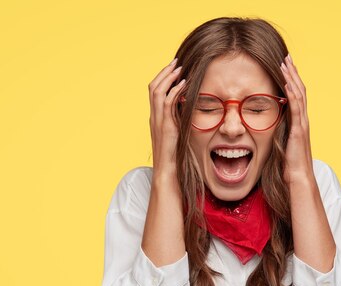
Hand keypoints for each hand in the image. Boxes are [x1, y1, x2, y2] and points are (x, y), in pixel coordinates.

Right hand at [148, 58, 185, 175]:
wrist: (167, 169)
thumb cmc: (174, 154)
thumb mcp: (176, 132)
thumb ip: (178, 119)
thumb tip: (188, 107)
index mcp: (155, 117)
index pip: (154, 91)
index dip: (162, 77)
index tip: (174, 68)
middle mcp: (154, 116)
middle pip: (152, 86)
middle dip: (164, 72)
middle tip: (176, 62)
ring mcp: (157, 120)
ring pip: (157, 91)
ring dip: (168, 77)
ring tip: (179, 68)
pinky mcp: (164, 125)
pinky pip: (167, 103)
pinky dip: (174, 91)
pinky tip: (183, 84)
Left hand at [280, 54, 313, 184]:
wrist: (298, 177)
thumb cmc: (289, 164)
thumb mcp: (281, 142)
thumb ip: (278, 131)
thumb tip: (267, 125)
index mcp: (298, 122)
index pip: (296, 95)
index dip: (291, 80)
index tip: (285, 66)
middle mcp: (302, 119)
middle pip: (299, 90)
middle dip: (292, 73)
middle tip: (287, 57)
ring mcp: (302, 123)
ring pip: (299, 95)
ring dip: (292, 78)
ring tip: (285, 63)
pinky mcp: (298, 130)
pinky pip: (296, 108)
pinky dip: (292, 94)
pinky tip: (287, 83)